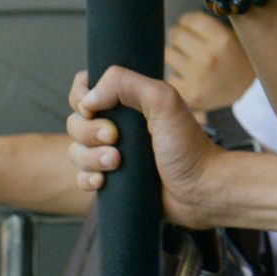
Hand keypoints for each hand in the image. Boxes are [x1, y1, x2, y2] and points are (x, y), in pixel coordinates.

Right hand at [66, 68, 222, 230]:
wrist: (200, 190)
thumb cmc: (189, 146)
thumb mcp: (165, 102)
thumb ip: (127, 85)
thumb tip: (88, 99)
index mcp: (131, 101)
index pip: (86, 88)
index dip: (81, 97)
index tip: (93, 109)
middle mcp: (120, 124)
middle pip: (76, 122)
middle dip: (89, 132)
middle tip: (115, 139)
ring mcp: (114, 152)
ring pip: (76, 151)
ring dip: (90, 158)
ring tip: (116, 163)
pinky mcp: (113, 179)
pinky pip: (82, 178)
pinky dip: (87, 179)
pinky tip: (104, 182)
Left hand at [165, 12, 257, 114]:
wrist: (247, 94)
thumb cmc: (237, 61)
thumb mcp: (233, 38)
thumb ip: (209, 27)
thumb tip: (183, 20)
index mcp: (223, 41)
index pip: (191, 20)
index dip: (187, 21)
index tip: (188, 24)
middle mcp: (209, 57)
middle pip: (176, 35)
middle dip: (179, 36)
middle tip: (184, 41)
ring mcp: (198, 77)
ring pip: (168, 54)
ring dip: (175, 54)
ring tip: (187, 59)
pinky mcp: (189, 94)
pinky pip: (170, 77)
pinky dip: (177, 75)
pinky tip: (189, 76)